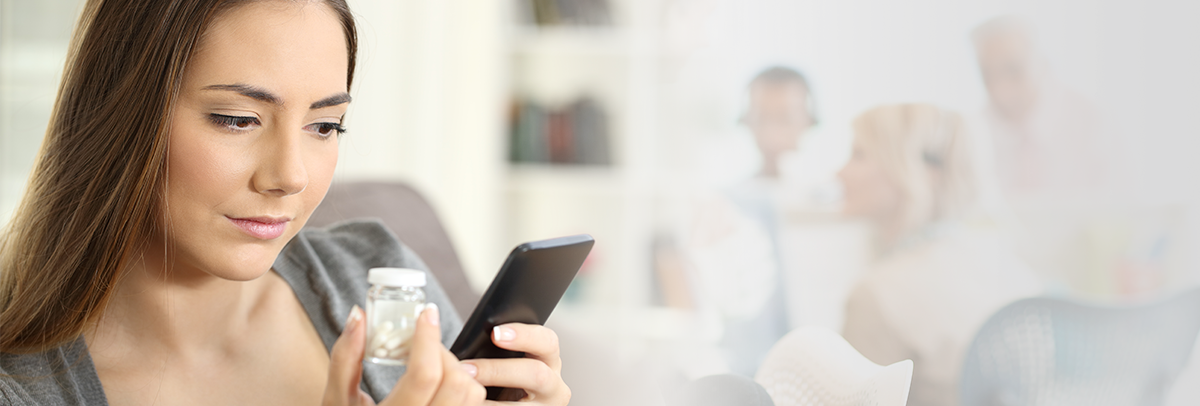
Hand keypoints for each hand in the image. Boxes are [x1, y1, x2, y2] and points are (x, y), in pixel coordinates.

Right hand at [323, 304, 486, 405]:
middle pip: (455, 381)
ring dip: (455, 368)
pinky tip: (437, 383)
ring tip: (429, 364)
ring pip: (471, 393)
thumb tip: (358, 315)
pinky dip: (461, 386)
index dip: (428, 338)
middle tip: (421, 345)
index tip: (426, 313)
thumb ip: (345, 358)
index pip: (424, 375)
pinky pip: (472, 404)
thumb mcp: (336, 399)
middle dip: (441, 352)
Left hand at [461, 324, 570, 404]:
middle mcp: (555, 386)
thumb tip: (472, 342)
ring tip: (464, 393)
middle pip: (536, 374)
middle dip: (498, 370)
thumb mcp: (508, 359)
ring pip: (519, 405)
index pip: (547, 341)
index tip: (494, 334)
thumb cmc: (503, 376)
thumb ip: (499, 349)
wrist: (506, 401)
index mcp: (550, 359)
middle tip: (466, 370)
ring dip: (488, 400)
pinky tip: (470, 404)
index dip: (522, 335)